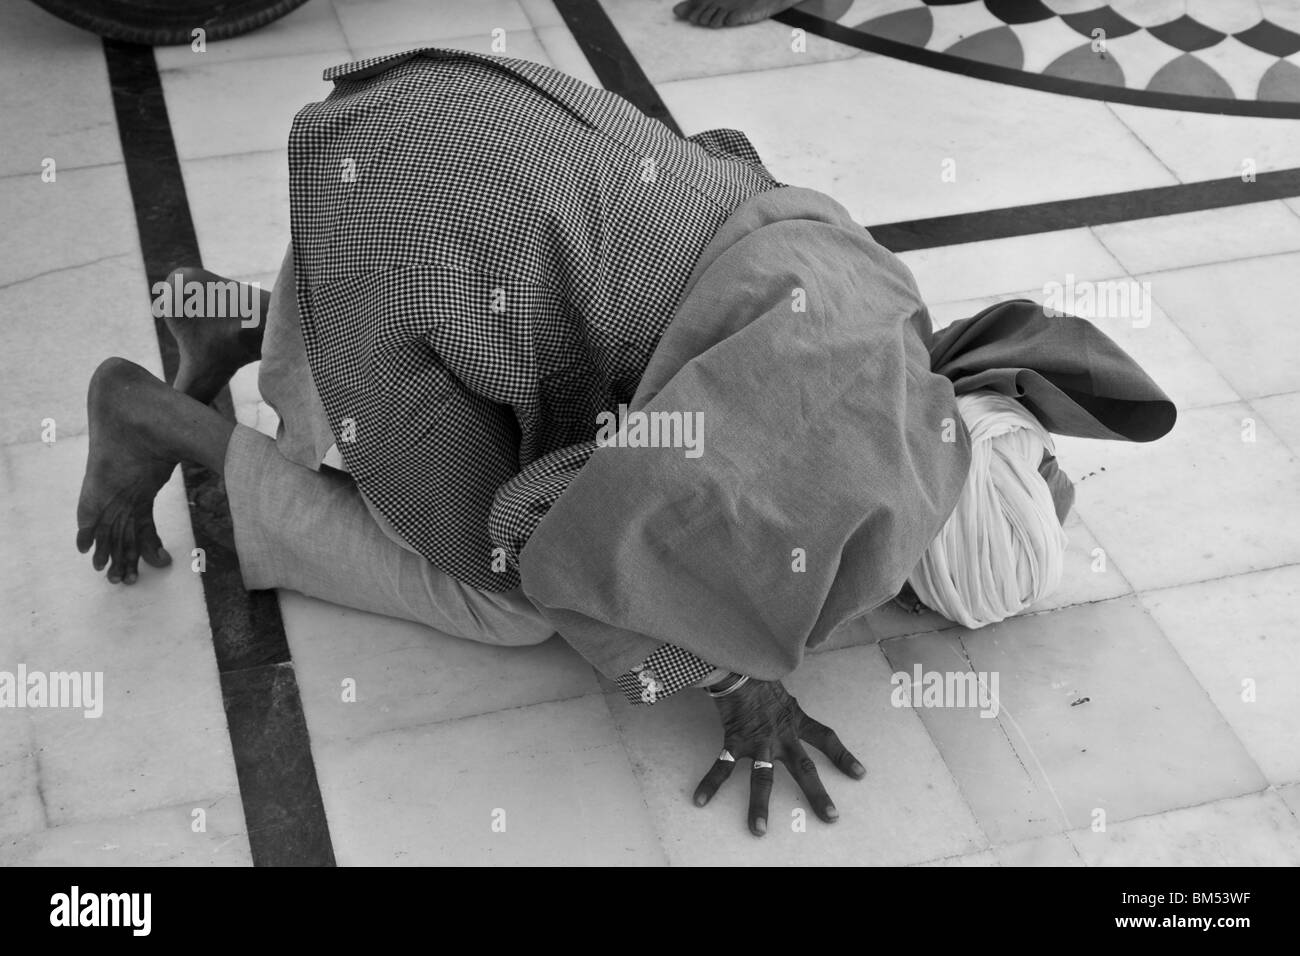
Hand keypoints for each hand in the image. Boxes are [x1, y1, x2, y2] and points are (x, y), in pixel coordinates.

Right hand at [693, 678, 865, 835]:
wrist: (737, 662)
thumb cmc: (758, 672)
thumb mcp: (781, 688)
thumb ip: (786, 702)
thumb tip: (788, 698)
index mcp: (796, 720)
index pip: (826, 739)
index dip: (843, 757)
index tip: (859, 774)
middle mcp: (781, 735)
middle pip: (804, 770)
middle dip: (818, 795)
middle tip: (831, 818)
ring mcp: (758, 741)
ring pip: (762, 778)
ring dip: (760, 805)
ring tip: (759, 830)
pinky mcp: (735, 740)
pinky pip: (722, 766)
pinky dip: (710, 783)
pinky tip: (700, 800)